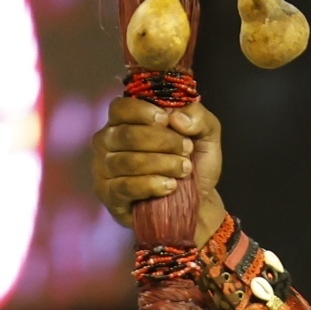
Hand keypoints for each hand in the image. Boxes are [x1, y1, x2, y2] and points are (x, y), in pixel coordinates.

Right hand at [91, 97, 226, 246]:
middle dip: (163, 141)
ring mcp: (104, 168)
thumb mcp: (206, 135)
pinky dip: (151, 185)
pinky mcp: (108, 194)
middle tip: (187, 150)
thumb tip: (177, 117)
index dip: (143, 112)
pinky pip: (125, 186)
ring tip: (184, 170)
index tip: (167, 120)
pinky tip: (170, 186)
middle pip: (127, 135)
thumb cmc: (194, 162)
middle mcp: (108, 140)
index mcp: (125, 120)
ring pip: (128, 161)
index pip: (121, 108)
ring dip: (162, 164)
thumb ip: (198, 117)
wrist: (196, 202)